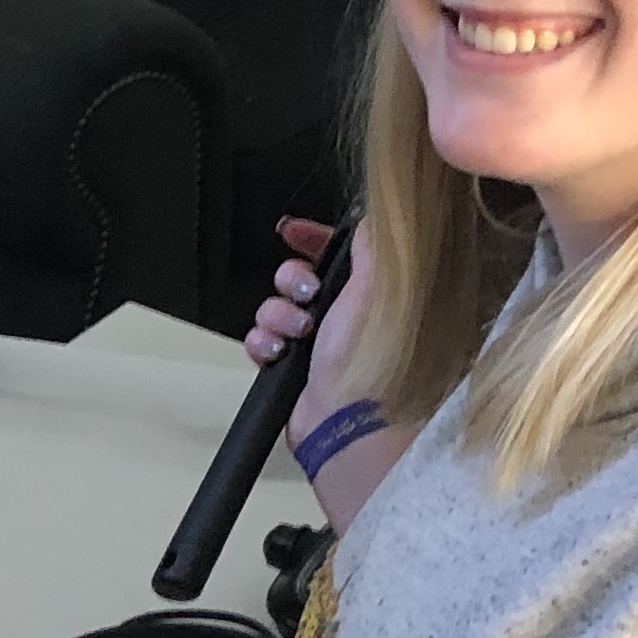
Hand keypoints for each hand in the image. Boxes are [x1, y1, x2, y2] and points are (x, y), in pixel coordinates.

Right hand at [244, 214, 363, 407]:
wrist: (345, 421)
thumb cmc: (369, 362)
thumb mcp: (376, 286)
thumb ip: (371, 245)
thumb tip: (369, 215)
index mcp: (371, 294)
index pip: (338, 251)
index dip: (313, 238)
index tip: (294, 232)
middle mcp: (346, 316)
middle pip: (300, 276)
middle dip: (293, 282)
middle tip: (306, 296)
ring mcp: (319, 343)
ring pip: (276, 306)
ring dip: (278, 316)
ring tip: (295, 333)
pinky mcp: (294, 367)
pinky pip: (261, 339)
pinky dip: (264, 343)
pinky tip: (277, 351)